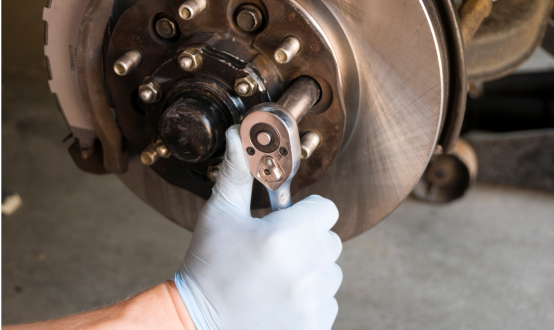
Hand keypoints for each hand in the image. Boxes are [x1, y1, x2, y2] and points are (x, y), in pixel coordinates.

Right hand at [174, 125, 342, 329]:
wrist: (198, 323)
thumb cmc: (208, 267)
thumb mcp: (220, 216)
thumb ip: (237, 174)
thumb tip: (238, 135)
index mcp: (283, 238)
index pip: (326, 209)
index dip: (306, 211)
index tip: (288, 220)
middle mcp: (304, 270)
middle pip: (329, 240)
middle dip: (307, 240)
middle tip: (275, 251)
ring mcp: (311, 302)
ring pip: (330, 272)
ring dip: (310, 270)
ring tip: (275, 277)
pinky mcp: (314, 325)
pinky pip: (327, 300)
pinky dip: (310, 299)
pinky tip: (280, 298)